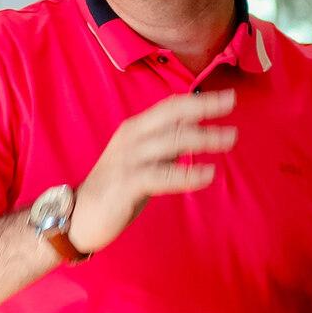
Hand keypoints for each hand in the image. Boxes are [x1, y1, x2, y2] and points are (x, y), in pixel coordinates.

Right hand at [69, 90, 237, 253]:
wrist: (78, 215)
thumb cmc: (115, 187)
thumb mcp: (143, 160)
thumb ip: (166, 147)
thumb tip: (195, 134)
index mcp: (135, 129)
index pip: (170, 107)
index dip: (199, 100)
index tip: (228, 97)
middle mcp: (132, 138)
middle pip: (171, 116)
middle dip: (203, 107)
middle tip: (233, 102)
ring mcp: (128, 160)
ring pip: (170, 142)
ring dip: (202, 138)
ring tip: (230, 139)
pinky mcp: (127, 184)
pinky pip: (162, 176)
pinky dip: (187, 174)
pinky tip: (208, 174)